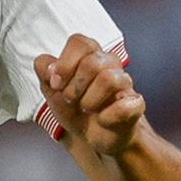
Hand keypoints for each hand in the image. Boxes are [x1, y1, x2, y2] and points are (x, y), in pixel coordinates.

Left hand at [36, 33, 146, 157]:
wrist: (92, 138)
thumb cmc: (76, 109)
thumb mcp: (52, 90)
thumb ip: (44, 71)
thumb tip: (48, 66)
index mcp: (89, 55)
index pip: (80, 42)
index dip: (65, 64)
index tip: (57, 84)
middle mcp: (109, 64)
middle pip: (92, 62)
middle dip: (74, 87)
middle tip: (72, 100)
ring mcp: (124, 83)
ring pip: (108, 79)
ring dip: (89, 100)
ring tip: (87, 109)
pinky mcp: (135, 104)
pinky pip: (124, 106)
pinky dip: (107, 117)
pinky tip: (102, 119)